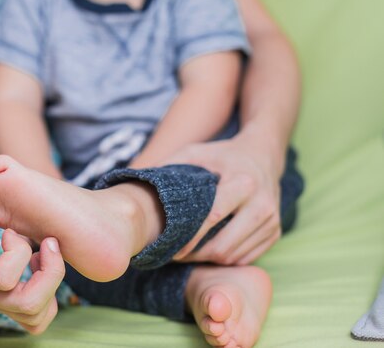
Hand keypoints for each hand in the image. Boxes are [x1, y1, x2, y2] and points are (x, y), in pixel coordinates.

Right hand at [0, 179, 64, 333]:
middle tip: (47, 242)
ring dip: (52, 283)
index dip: (17, 251)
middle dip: (50, 271)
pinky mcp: (5, 300)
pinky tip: (38, 263)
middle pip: (28, 303)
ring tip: (45, 253)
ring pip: (37, 314)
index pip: (4, 277)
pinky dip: (48, 293)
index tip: (10, 230)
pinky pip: (37, 315)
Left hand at [167, 135, 283, 265]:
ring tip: (188, 254)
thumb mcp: (195, 151)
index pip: (213, 217)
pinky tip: (208, 252)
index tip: (171, 247)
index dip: (190, 238)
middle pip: (224, 246)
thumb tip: (136, 178)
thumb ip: (168, 163)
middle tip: (176, 255)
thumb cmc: (222, 154)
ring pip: (234, 256)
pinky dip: (225, 259)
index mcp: (242, 182)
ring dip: (208, 260)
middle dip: (196, 256)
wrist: (264, 154)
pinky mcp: (275, 231)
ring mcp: (272, 220)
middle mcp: (261, 203)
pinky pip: (247, 258)